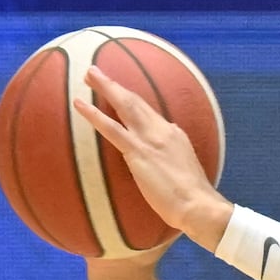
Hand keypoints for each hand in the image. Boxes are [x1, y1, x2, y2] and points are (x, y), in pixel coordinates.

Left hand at [72, 67, 230, 249]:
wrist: (199, 206)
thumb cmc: (195, 199)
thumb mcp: (186, 172)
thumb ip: (172, 160)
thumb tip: (163, 163)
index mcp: (175, 136)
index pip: (150, 113)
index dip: (131, 99)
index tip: (118, 91)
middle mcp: (163, 131)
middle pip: (135, 102)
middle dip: (115, 85)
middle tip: (95, 72)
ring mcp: (150, 140)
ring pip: (125, 106)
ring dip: (105, 88)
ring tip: (88, 75)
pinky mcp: (138, 152)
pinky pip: (112, 129)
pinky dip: (95, 115)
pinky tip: (79, 105)